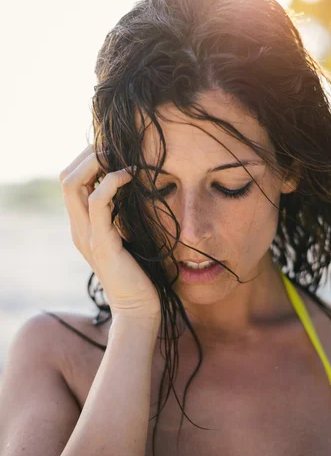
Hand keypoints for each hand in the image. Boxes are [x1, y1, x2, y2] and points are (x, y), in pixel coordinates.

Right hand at [59, 145, 160, 327]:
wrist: (138, 308)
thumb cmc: (138, 272)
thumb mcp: (126, 236)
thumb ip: (122, 216)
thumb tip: (133, 190)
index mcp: (82, 226)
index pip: (70, 181)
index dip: (86, 160)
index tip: (113, 151)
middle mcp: (78, 228)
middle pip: (66, 177)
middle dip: (88, 154)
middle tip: (115, 147)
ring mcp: (86, 235)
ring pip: (73, 183)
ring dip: (96, 161)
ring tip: (120, 155)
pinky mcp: (102, 243)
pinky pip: (98, 201)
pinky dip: (112, 181)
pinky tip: (131, 175)